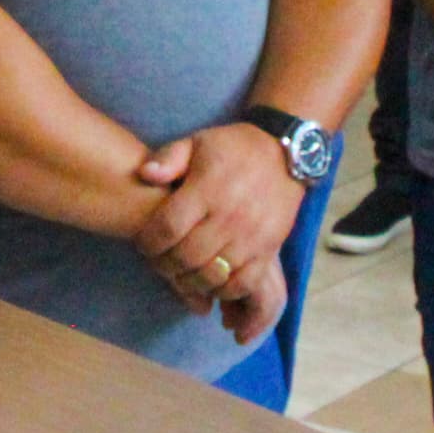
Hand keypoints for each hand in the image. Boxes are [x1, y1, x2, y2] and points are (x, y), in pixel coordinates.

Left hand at [128, 125, 301, 339]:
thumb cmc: (235, 149)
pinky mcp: (269, 250)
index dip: (149, 243)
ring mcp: (251, 236)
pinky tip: (212, 282)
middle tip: (159, 263)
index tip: (144, 245)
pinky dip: (223, 290)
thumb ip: (169, 158)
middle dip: (165, 265)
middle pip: (186, 257)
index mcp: (207, 189)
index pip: (168, 228)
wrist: (289, 157)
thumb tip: (144, 174)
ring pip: (212, 275)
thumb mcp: (198, 142)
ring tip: (182, 273)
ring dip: (191, 281)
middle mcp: (229, 216)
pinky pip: (242, 283)